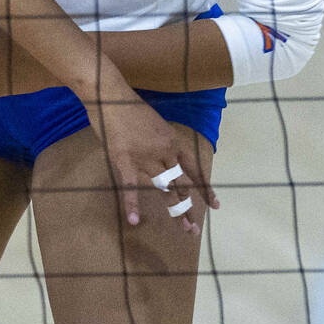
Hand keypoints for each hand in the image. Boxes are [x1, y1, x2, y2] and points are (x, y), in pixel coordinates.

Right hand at [87, 77, 219, 234]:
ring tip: (184, 229)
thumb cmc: (128, 106)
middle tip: (194, 229)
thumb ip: (160, 145)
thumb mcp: (154, 124)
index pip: (194, 169)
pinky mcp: (125, 160)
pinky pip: (131, 186)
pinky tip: (133, 220)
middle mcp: (164, 151)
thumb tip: (163, 162)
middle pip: (181, 184)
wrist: (109, 94)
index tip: (214, 205)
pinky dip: (131, 204)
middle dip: (189, 207)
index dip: (205, 188)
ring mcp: (146, 157)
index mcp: (173, 141)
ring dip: (175, 210)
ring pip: (164, 188)